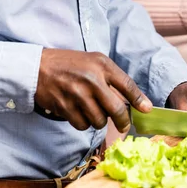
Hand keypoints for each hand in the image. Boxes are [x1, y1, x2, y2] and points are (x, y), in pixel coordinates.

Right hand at [35, 49, 151, 131]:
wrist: (39, 67)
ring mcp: (78, 94)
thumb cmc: (70, 64)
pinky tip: (79, 112)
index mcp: (102, 64)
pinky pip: (82, 125)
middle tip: (124, 126)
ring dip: (98, 120)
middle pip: (116, 109)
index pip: (127, 84)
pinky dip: (83, 123)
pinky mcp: (65, 107)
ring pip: (99, 120)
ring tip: (92, 110)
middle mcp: (92, 79)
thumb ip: (112, 77)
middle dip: (123, 122)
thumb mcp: (93, 61)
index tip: (147, 110)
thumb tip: (132, 100)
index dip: (139, 100)